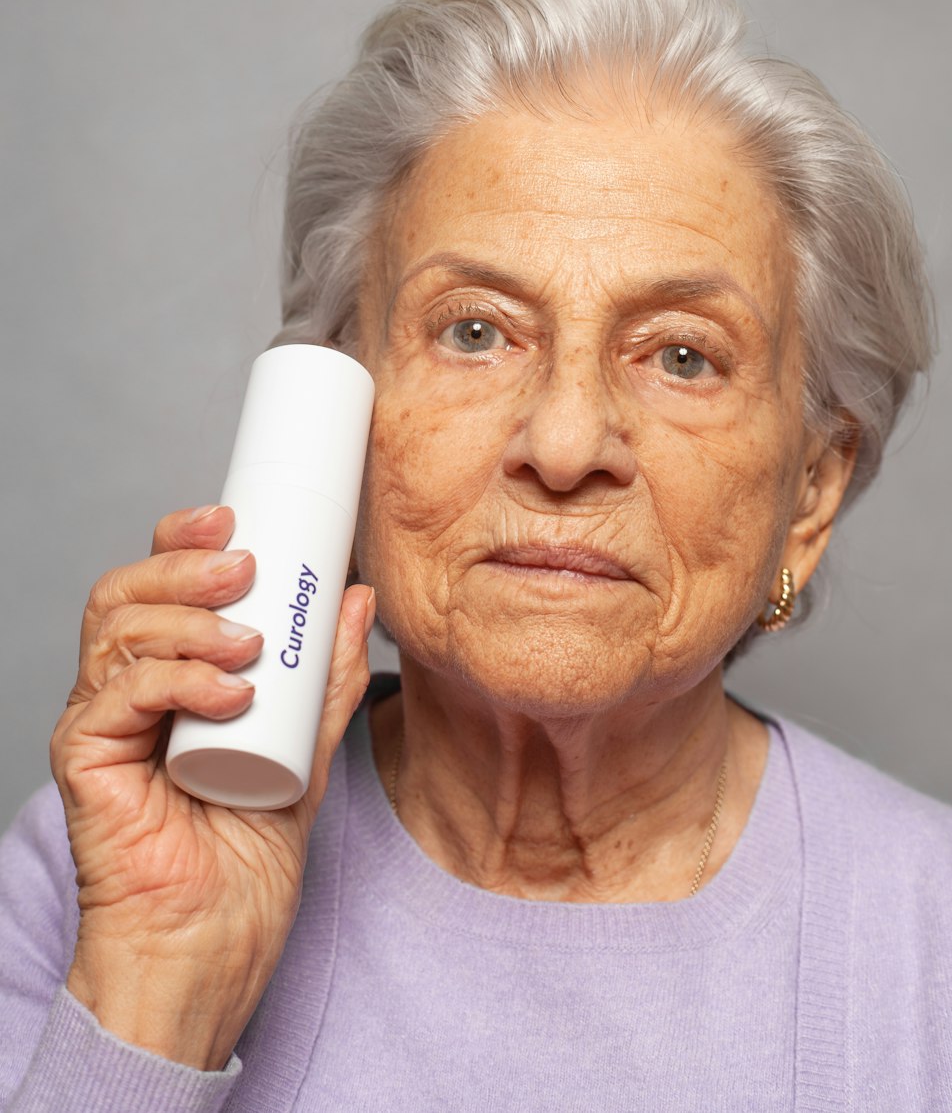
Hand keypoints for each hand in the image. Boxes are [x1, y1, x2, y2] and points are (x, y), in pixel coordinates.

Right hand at [51, 504, 373, 1068]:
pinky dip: (176, 680)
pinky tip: (230, 693)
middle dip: (183, 565)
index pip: (158, 585)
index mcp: (168, 676)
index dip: (185, 539)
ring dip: (188, 621)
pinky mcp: (86, 763)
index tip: (237, 518)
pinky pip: (115, 696)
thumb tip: (355, 598)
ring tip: (248, 643)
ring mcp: (102, 726)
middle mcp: (125, 690)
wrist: (213, 942)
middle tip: (245, 567)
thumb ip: (328, 678)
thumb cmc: (247, 852)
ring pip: (116, 631)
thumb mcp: (308, 748)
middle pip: (126, 593)